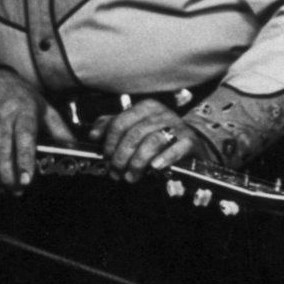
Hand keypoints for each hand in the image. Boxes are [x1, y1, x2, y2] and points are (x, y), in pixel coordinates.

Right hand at [0, 69, 74, 190]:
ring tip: (0, 186)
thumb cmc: (20, 97)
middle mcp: (1, 113)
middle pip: (1, 149)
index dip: (24, 160)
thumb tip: (73, 148)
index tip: (26, 180)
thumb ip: (58, 130)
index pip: (24, 137)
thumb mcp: (43, 108)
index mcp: (24, 110)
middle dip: (7, 174)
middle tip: (13, 190)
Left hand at [89, 101, 215, 181]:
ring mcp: (177, 126)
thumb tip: (93, 134)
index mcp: (145, 107)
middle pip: (134, 134)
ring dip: (138, 162)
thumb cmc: (156, 137)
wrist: (188, 143)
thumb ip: (112, 127)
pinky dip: (165, 158)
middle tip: (116, 172)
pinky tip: (155, 167)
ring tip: (131, 176)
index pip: (120, 122)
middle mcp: (161, 113)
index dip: (110, 143)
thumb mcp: (133, 128)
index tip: (106, 158)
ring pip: (152, 141)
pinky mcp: (190, 140)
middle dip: (121, 156)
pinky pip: (177, 148)